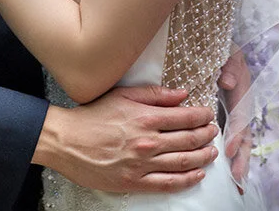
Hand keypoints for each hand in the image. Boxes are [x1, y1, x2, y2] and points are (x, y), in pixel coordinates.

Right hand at [37, 85, 219, 193]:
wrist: (65, 141)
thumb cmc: (92, 116)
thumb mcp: (124, 95)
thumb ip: (155, 94)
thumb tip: (182, 94)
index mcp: (146, 118)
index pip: (186, 117)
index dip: (203, 117)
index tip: (209, 115)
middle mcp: (147, 142)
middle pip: (189, 140)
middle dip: (207, 136)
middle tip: (213, 133)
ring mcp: (141, 164)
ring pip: (183, 163)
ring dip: (202, 157)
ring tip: (211, 153)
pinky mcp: (133, 182)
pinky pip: (167, 184)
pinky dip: (186, 180)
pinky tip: (197, 175)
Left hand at [219, 48, 251, 188]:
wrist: (226, 53)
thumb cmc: (227, 55)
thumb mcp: (230, 54)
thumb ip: (230, 66)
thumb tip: (227, 81)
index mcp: (243, 94)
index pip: (240, 117)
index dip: (236, 134)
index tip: (228, 148)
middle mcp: (242, 109)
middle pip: (244, 137)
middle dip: (241, 158)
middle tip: (237, 177)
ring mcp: (236, 118)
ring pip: (240, 144)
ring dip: (239, 164)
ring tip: (237, 185)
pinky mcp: (228, 122)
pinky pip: (231, 142)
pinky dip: (232, 160)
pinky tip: (229, 178)